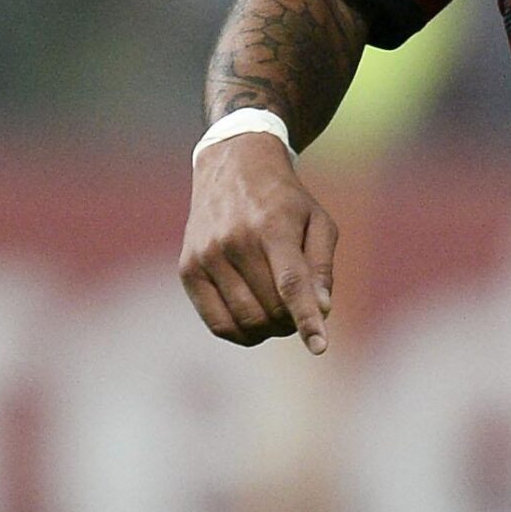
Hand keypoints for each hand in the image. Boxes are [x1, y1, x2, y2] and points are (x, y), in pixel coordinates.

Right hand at [178, 134, 337, 355]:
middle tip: (300, 308)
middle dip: (292, 319)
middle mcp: (234, 241)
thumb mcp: (317, 219)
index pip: (290, 283)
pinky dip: (242, 332)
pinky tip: (255, 317)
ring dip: (270, 327)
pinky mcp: (188, 269)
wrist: (233, 165)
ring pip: (245, 321)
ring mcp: (206, 256)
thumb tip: (322, 310)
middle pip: (270, 308)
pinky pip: (218, 324)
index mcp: (271, 225)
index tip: (319, 346)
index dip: (306, 318)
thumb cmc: (285, 199)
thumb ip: (321, 266)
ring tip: (280, 309)